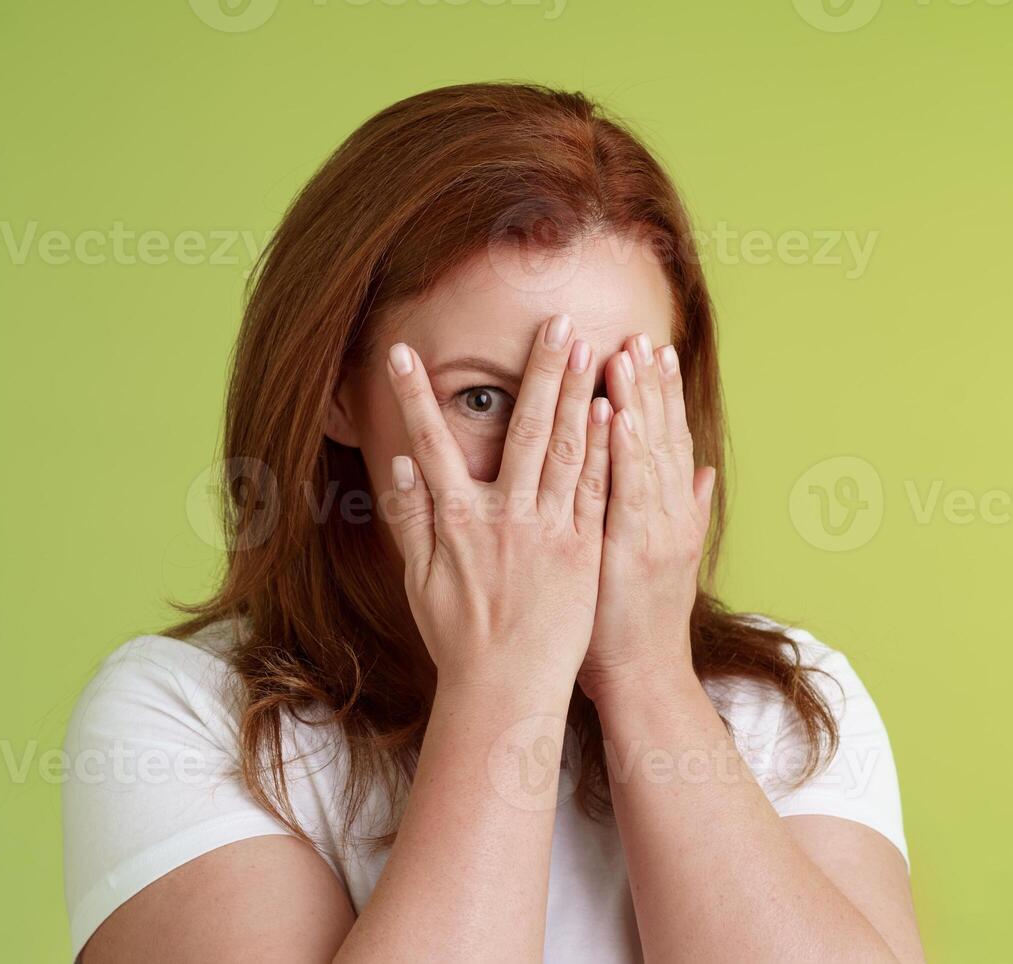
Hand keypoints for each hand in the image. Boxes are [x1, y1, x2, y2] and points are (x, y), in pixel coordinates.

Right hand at [378, 315, 611, 695]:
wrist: (506, 690)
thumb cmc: (459, 639)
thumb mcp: (417, 579)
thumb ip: (409, 518)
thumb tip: (399, 464)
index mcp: (456, 521)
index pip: (431, 444)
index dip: (414, 397)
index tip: (403, 353)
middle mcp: (503, 517)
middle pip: (522, 429)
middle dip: (538, 371)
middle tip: (554, 321)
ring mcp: (548, 532)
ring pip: (566, 450)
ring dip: (577, 395)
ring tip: (589, 346)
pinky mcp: (583, 551)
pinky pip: (596, 491)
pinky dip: (604, 450)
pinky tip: (612, 411)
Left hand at [582, 335, 714, 700]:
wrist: (642, 676)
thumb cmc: (636, 621)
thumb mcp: (666, 559)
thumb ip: (688, 511)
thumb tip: (704, 473)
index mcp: (673, 515)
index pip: (670, 442)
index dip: (664, 395)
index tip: (654, 349)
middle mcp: (669, 516)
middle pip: (662, 437)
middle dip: (651, 384)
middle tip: (639, 335)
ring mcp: (654, 531)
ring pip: (648, 454)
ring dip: (639, 400)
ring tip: (626, 354)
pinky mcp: (633, 549)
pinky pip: (627, 489)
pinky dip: (624, 448)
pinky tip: (615, 413)